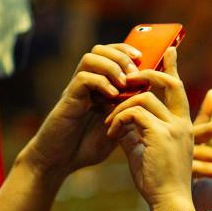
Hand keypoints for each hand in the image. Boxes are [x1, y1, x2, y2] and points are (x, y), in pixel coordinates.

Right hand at [19, 43, 142, 176]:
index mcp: (100, 87)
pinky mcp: (69, 99)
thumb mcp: (117, 128)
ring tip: (124, 84)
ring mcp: (77, 89)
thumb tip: (151, 98)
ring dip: (111, 67)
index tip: (144, 60)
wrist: (61, 160)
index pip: (112, 55)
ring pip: (91, 58)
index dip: (128, 52)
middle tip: (134, 73)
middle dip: (121, 55)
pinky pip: (83, 78)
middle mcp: (87, 84)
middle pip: (100, 49)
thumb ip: (129, 112)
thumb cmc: (87, 146)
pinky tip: (112, 95)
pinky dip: (100, 82)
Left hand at [105, 47, 194, 210]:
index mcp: (183, 128)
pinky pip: (134, 112)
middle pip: (169, 82)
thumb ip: (135, 132)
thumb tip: (120, 121)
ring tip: (110, 123)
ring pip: (143, 98)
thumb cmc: (158, 183)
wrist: (169, 202)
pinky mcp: (161, 134)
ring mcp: (174, 128)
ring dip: (121, 106)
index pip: (179, 90)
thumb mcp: (145, 152)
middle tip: (128, 75)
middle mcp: (182, 124)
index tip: (169, 50)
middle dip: (148, 73)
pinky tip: (112, 133)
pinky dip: (118, 119)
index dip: (173, 68)